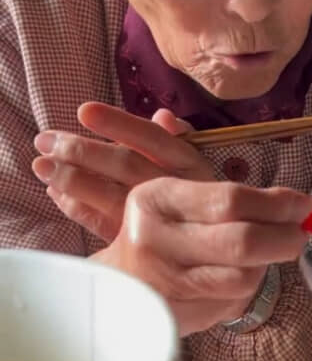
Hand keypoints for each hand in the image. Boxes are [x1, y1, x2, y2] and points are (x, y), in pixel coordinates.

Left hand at [33, 102, 213, 241]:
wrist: (220, 249)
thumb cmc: (202, 199)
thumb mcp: (199, 165)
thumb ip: (180, 138)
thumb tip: (163, 116)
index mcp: (189, 165)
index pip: (152, 138)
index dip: (118, 123)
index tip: (83, 111)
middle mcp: (174, 191)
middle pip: (125, 165)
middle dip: (82, 151)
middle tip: (45, 140)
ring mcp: (156, 221)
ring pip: (109, 196)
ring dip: (72, 180)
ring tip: (41, 166)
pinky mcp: (140, 245)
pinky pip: (102, 225)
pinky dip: (77, 209)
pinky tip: (55, 194)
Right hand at [95, 178, 311, 334]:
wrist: (117, 283)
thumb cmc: (161, 234)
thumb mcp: (180, 201)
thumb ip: (231, 197)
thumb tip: (295, 204)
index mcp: (157, 199)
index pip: (230, 199)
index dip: (276, 204)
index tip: (303, 205)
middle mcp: (155, 239)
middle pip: (241, 242)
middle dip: (283, 239)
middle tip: (298, 236)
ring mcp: (165, 282)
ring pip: (242, 278)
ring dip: (265, 268)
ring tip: (265, 257)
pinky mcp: (175, 314)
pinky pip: (231, 303)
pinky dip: (246, 290)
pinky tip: (239, 279)